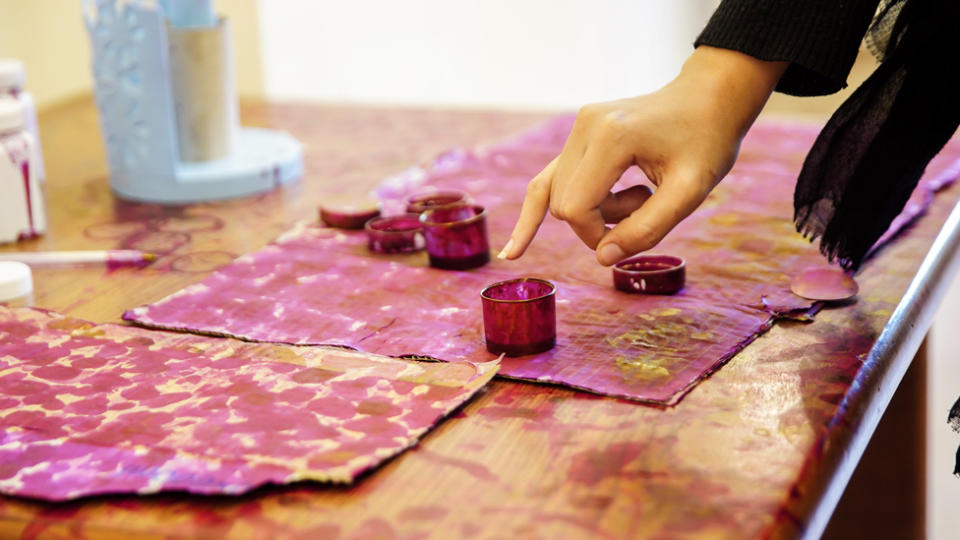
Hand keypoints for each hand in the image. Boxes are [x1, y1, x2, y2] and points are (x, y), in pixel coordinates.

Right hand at [498, 46, 786, 265]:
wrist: (709, 97)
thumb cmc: (708, 142)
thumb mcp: (690, 192)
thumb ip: (648, 228)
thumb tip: (602, 258)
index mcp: (611, 137)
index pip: (576, 207)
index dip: (596, 235)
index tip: (632, 236)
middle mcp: (585, 126)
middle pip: (563, 203)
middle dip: (597, 222)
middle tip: (646, 205)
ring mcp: (578, 126)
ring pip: (558, 194)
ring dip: (594, 210)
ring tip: (637, 194)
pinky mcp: (579, 132)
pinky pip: (549, 179)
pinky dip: (535, 211)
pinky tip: (513, 251)